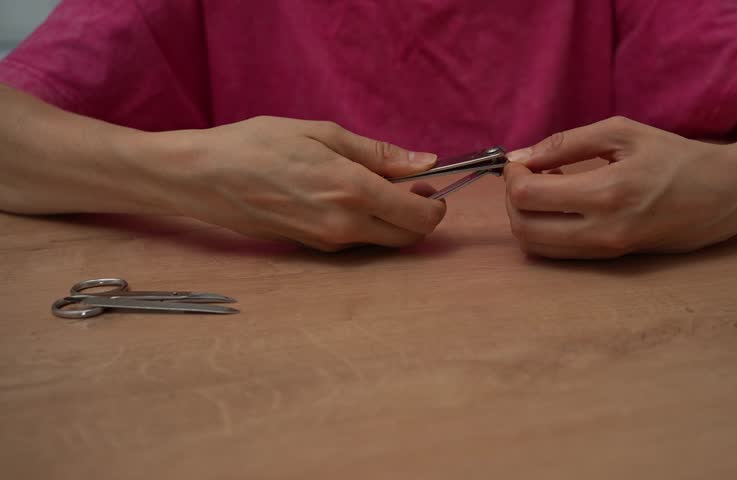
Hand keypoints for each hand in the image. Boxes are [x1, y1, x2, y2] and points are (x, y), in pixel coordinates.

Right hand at [156, 117, 446, 251]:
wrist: (205, 178)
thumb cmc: (258, 146)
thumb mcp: (323, 134)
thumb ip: (379, 153)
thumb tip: (426, 163)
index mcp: (353, 192)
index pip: (420, 217)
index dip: (437, 205)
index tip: (433, 187)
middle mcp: (346, 226)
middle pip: (408, 238)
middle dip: (421, 216)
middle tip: (412, 186)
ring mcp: (328, 242)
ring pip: (383, 242)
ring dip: (393, 220)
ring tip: (375, 185)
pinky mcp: (313, 247)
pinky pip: (356, 241)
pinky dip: (367, 224)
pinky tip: (348, 197)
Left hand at [504, 117, 736, 258]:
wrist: (725, 195)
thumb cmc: (675, 157)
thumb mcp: (623, 133)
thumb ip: (566, 142)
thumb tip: (520, 156)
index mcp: (606, 192)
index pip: (527, 196)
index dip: (513, 176)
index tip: (523, 160)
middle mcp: (602, 230)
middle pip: (523, 227)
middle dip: (513, 199)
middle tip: (528, 174)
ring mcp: (606, 250)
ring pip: (535, 246)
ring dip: (526, 217)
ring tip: (546, 188)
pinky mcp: (609, 259)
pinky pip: (558, 252)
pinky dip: (545, 229)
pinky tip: (562, 204)